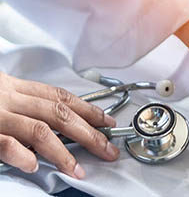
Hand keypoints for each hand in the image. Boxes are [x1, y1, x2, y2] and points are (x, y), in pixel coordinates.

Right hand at [0, 72, 119, 178]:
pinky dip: (23, 155)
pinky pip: (6, 143)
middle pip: (60, 114)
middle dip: (89, 134)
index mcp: (16, 88)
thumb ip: (25, 105)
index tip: (107, 122)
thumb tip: (55, 119)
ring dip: (62, 152)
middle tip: (107, 149)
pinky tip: (33, 165)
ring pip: (39, 130)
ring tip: (77, 169)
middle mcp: (10, 98)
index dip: (88, 110)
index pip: (61, 97)